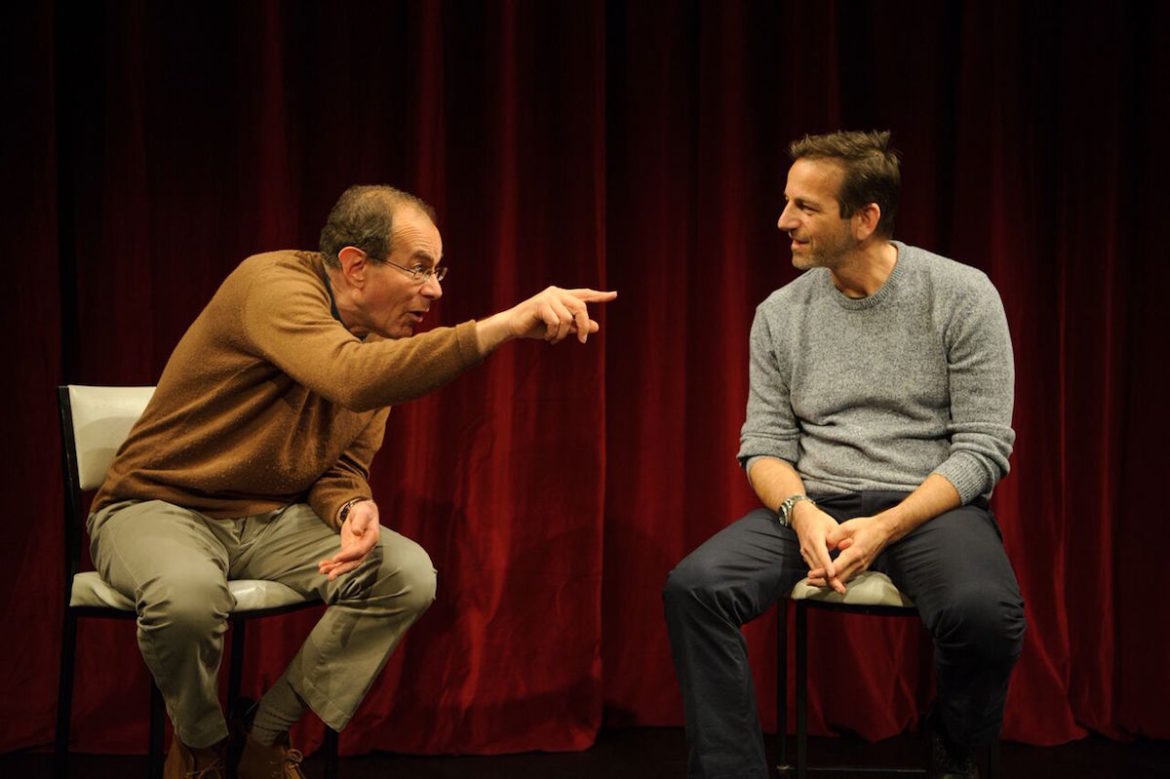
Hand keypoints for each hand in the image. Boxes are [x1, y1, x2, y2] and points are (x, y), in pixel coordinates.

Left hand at [318, 500, 379, 580]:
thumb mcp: (362, 512)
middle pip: (354, 562)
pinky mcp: (350, 551)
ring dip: (335, 569)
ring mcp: (358, 551)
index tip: (335, 559)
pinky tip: (322, 566)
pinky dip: (332, 564)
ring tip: (322, 571)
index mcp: (371, 538)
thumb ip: (360, 521)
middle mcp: (366, 548)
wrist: (363, 513)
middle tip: (330, 576)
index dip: (348, 556)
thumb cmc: (364, 511)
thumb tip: (357, 531)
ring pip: (347, 564)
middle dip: (342, 569)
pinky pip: (342, 561)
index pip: (360, 551)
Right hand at [479, 287, 617, 349]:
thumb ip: (577, 326)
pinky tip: (547, 337)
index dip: (600, 296)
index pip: (585, 295)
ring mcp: (549, 297)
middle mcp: (557, 293)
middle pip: (581, 308)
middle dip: (583, 326)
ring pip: (568, 318)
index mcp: (562, 296)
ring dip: (563, 334)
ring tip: (554, 339)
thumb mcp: (559, 328)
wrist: (512, 326)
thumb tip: (596, 327)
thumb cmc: (535, 326)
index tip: (614, 295)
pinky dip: (554, 333)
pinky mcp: (541, 304)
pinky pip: (556, 322)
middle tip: (582, 341)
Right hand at [791, 503, 850, 593]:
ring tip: (838, 588)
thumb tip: (850, 544)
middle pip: (818, 567)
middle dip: (829, 579)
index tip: (833, 574)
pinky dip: (822, 576)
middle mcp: (807, 547)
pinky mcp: (805, 556)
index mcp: (814, 538)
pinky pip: (814, 568)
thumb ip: (839, 537)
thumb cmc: (819, 520)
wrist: (802, 517)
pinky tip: (831, 582)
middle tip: (840, 587)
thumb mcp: (831, 525)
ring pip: (815, 570)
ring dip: (826, 580)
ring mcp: (805, 553)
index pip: (821, 554)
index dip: (827, 565)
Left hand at [817, 515, 892, 588]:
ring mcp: (861, 567)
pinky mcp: (861, 568)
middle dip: (822, 581)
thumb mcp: (848, 527)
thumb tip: (823, 545)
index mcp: (855, 553)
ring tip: (813, 582)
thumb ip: (834, 537)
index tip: (811, 574)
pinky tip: (825, 579)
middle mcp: (859, 563)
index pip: (836, 567)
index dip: (823, 572)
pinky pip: (847, 577)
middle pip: (839, 579)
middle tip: (808, 581)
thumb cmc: (866, 526)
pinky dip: (835, 579)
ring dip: (828, 582)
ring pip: (843, 580)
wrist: (884, 530)